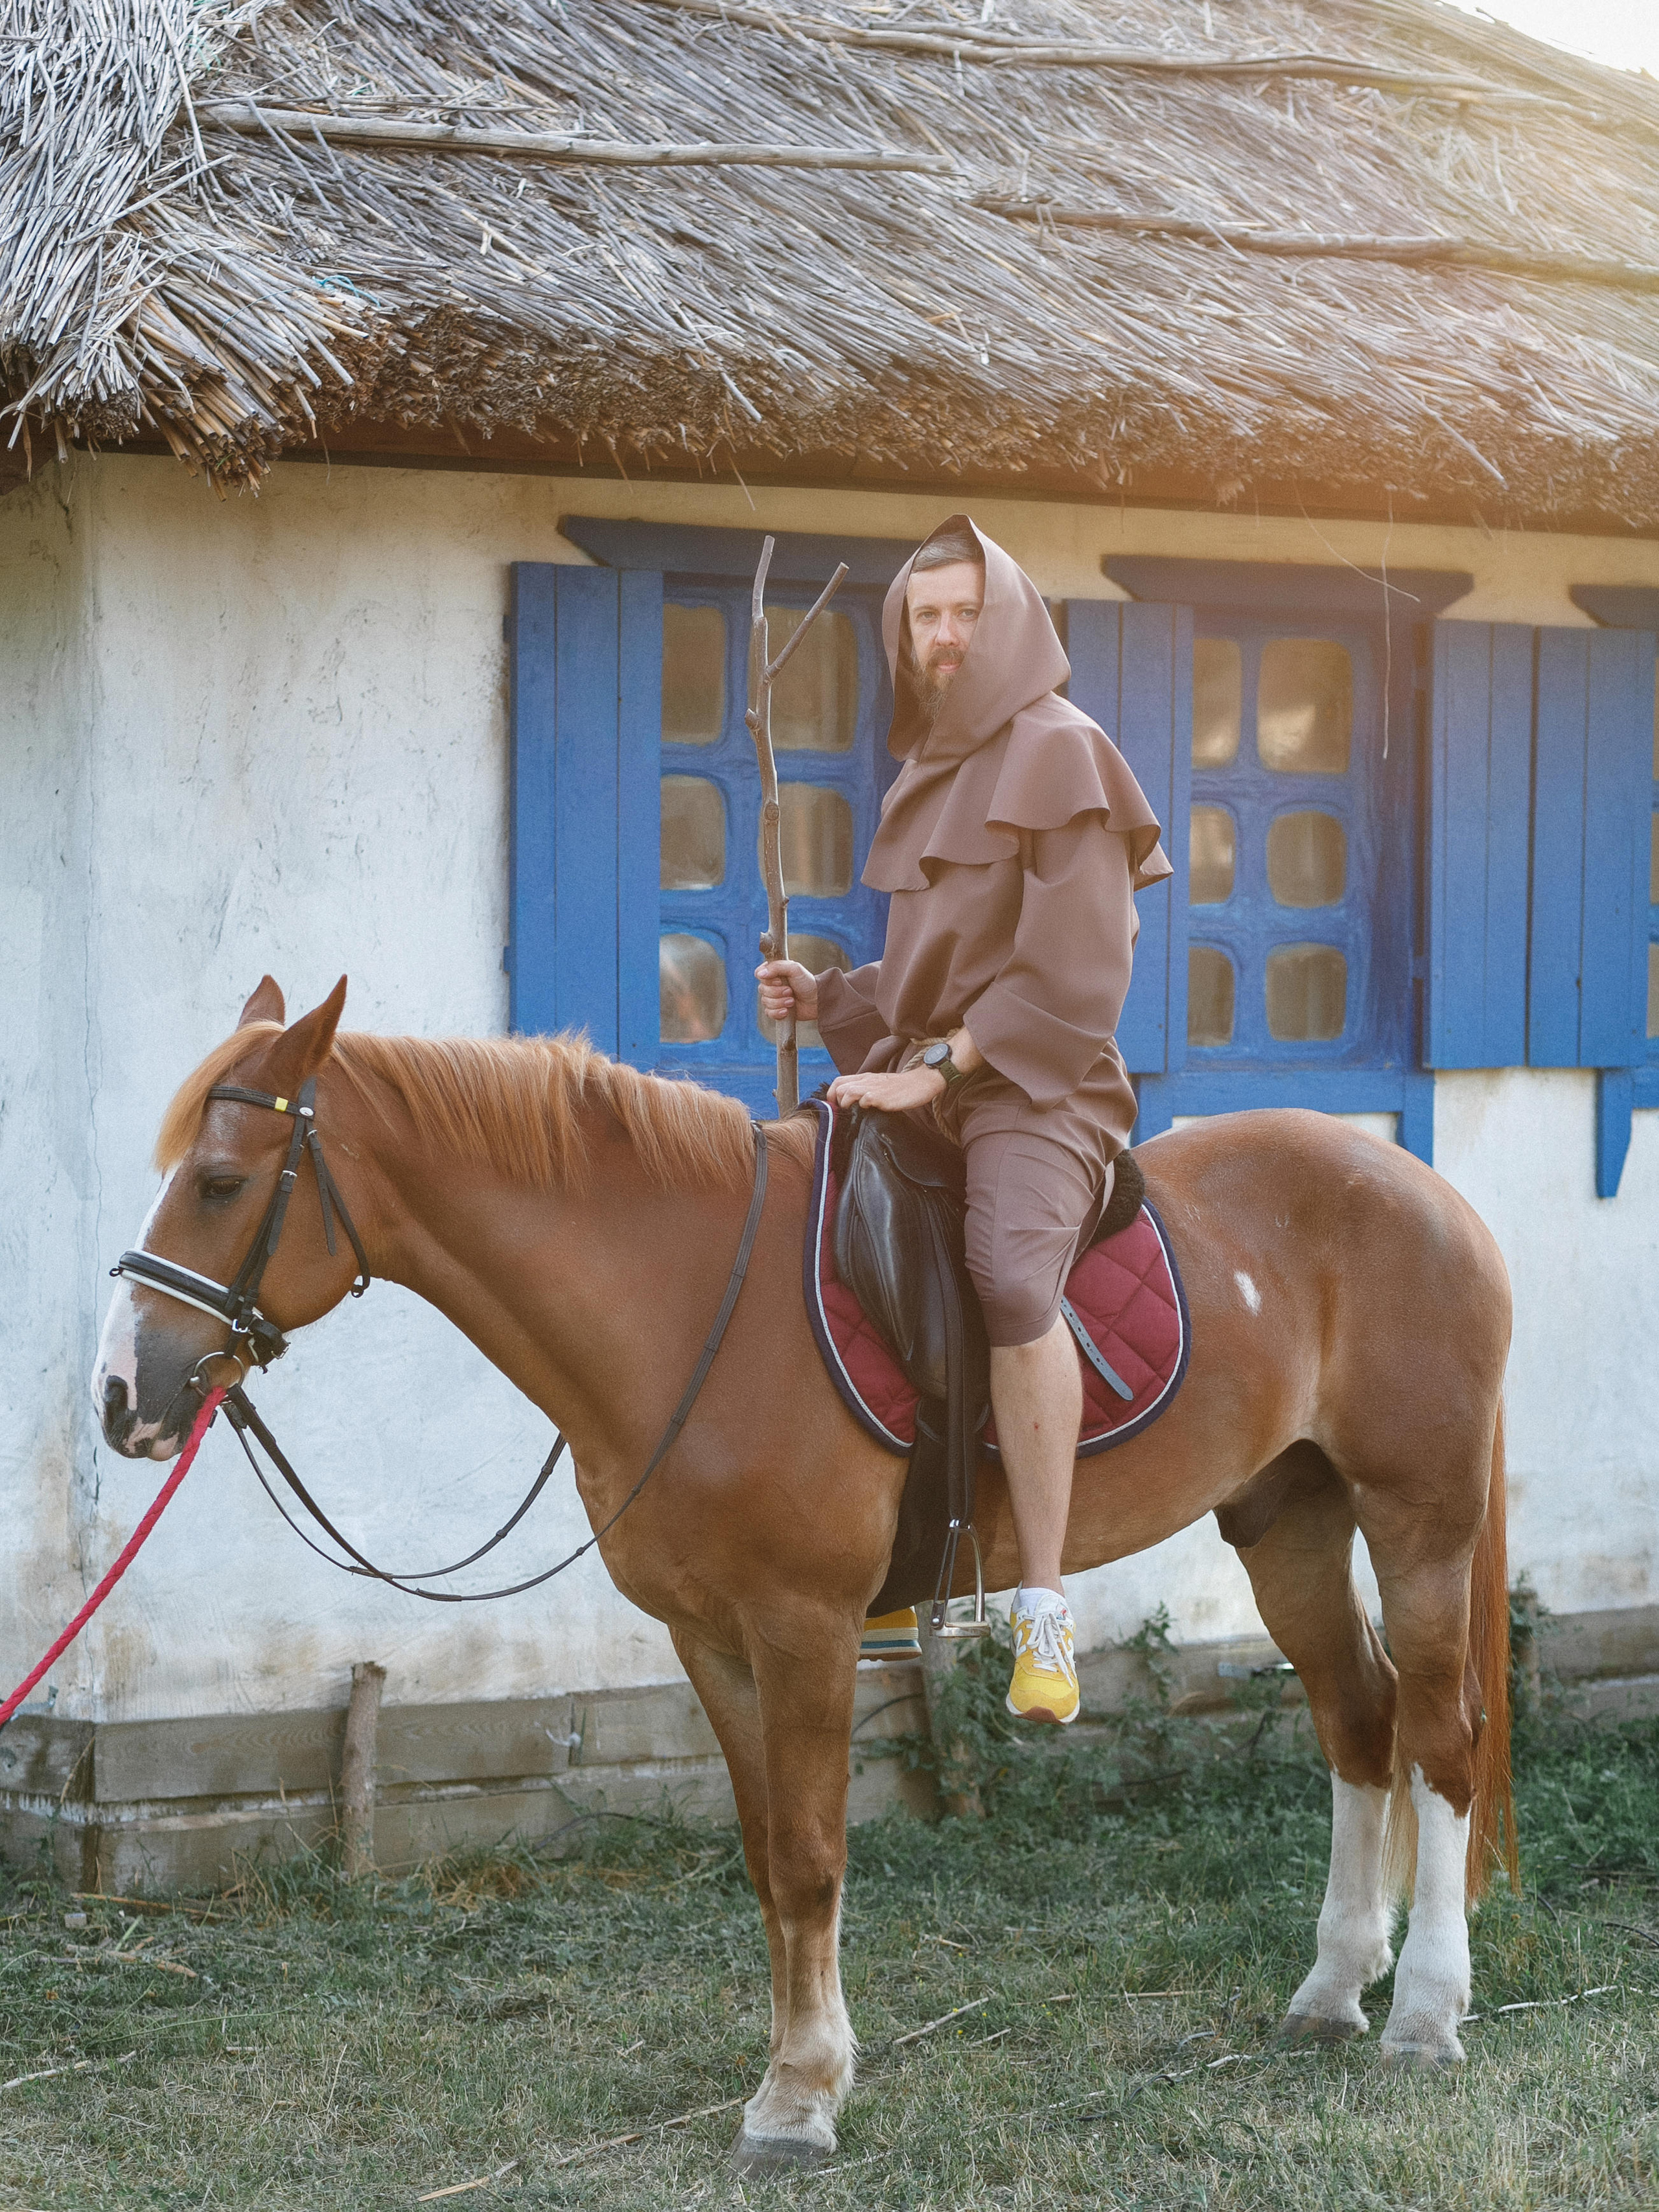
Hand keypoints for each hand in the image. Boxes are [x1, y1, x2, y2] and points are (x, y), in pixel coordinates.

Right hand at [755, 959, 818, 1023]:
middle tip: (790, 991)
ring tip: (792, 1001)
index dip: (767, 979)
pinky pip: (768, 1013)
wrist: (817, 1001)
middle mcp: (772, 985)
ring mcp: (774, 998)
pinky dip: (778, 1012)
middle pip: (762, 989)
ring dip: (780, 1002)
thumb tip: (761, 973)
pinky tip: (787, 1011)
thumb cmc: (807, 983)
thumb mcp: (795, 969)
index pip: (759, 974)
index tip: (780, 980)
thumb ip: (777, 967)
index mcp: (775, 972)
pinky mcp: (776, 1010)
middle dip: (777, 992)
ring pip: (765, 1002)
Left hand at [828, 1066, 946, 1112]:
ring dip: (846, 1103)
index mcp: (864, 1077)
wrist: (920, 1083)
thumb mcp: (879, 1085)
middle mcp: (866, 1081)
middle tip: (844, 1111)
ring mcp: (873, 1088)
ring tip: (854, 1111)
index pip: (838, 1081)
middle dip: (836, 1101)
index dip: (831, 1094)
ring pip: (847, 1091)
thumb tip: (853, 1103)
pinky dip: (863, 1106)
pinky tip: (870, 1110)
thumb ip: (866, 1089)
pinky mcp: (882, 1096)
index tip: (835, 1107)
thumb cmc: (900, 1087)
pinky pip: (865, 1100)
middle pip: (838, 1087)